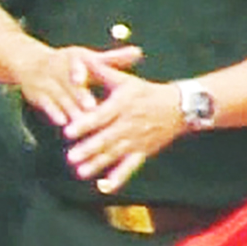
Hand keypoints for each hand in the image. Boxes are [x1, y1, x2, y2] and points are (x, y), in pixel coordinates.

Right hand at [14, 39, 135, 129]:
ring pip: (59, 98)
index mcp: (72, 59)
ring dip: (69, 110)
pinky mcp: (37, 96)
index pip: (73, 64)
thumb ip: (112, 59)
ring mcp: (45, 83)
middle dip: (78, 97)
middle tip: (91, 108)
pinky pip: (46, 106)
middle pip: (68, 85)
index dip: (77, 72)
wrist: (30, 64)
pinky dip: (54, 114)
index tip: (81, 80)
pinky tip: (62, 124)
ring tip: (82, 122)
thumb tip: (138, 52)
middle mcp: (56, 69)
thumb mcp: (87, 57)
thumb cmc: (67, 63)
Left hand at [62, 57, 191, 188]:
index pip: (101, 116)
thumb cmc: (145, 91)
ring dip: (98, 164)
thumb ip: (100, 71)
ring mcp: (137, 140)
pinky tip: (106, 186)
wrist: (179, 107)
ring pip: (115, 154)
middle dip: (88, 149)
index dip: (84, 124)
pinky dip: (119, 177)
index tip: (67, 131)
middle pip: (106, 139)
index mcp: (123, 105)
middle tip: (70, 157)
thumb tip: (80, 59)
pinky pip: (131, 166)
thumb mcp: (124, 79)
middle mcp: (129, 124)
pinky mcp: (144, 152)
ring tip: (81, 172)